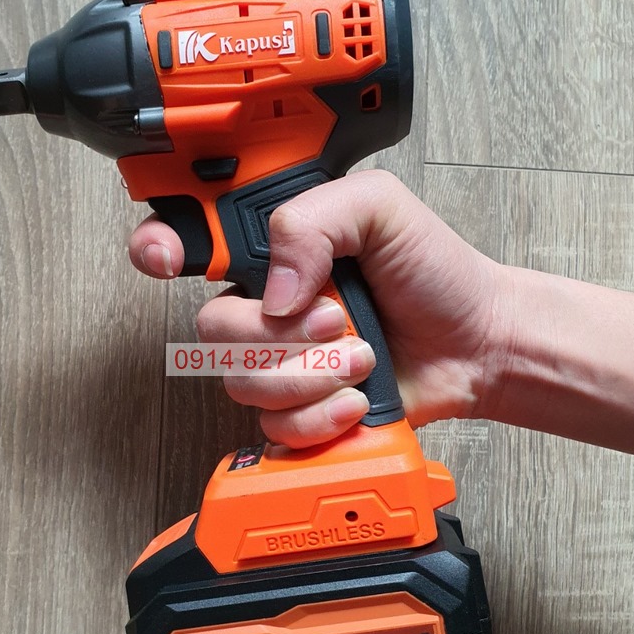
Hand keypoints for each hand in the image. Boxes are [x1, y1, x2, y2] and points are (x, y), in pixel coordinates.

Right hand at [129, 169, 503, 447]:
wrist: (474, 343)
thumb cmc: (433, 273)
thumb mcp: (379, 208)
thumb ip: (313, 220)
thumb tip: (274, 291)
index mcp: (275, 251)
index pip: (189, 243)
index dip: (160, 248)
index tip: (167, 258)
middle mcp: (267, 307)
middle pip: (211, 330)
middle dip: (279, 335)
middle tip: (338, 321)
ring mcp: (280, 361)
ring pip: (241, 382)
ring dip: (310, 375)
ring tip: (361, 358)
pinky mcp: (298, 409)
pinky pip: (273, 425)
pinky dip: (319, 417)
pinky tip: (353, 398)